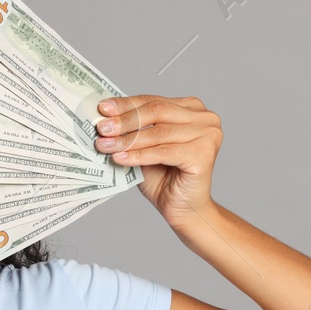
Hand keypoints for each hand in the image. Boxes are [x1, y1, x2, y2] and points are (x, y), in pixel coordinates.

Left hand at [93, 95, 221, 230]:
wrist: (182, 209)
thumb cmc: (164, 178)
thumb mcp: (144, 147)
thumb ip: (132, 129)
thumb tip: (105, 116)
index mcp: (192, 108)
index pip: (153, 101)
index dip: (126, 104)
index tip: (102, 108)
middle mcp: (205, 117)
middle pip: (156, 112)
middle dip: (125, 120)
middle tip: (102, 128)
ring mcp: (208, 134)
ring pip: (158, 133)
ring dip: (128, 140)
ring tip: (105, 146)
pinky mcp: (204, 154)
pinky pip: (164, 151)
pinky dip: (139, 155)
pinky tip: (120, 159)